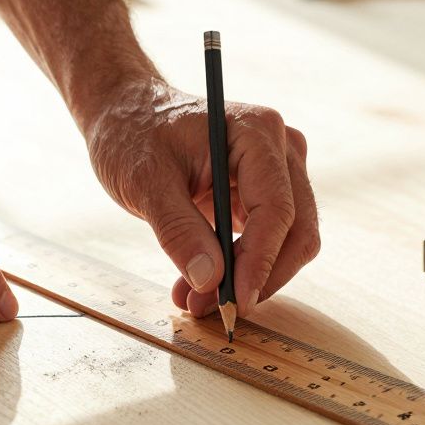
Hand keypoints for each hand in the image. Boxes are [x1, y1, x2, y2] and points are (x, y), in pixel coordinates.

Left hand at [83, 79, 318, 318]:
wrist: (127, 115)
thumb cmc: (133, 134)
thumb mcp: (145, 180)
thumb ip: (178, 229)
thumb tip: (210, 280)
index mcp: (257, 133)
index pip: (276, 208)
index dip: (260, 261)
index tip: (236, 301)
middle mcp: (280, 150)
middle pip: (296, 230)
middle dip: (258, 277)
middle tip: (212, 309)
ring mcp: (277, 173)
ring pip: (288, 243)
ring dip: (249, 279)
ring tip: (195, 299)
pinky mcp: (264, 195)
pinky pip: (268, 242)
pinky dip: (241, 270)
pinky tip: (200, 285)